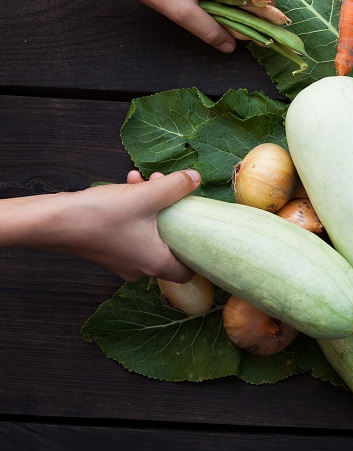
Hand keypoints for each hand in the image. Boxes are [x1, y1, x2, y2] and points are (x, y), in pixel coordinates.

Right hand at [54, 170, 201, 282]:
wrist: (53, 221)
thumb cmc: (101, 215)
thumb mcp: (147, 196)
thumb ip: (176, 187)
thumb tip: (196, 179)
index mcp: (156, 264)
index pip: (188, 271)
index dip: (198, 251)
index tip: (202, 229)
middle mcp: (140, 267)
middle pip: (169, 242)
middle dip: (172, 211)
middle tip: (168, 188)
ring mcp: (122, 260)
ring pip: (149, 231)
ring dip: (152, 203)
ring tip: (145, 180)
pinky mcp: (108, 248)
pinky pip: (132, 229)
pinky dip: (135, 208)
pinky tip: (129, 183)